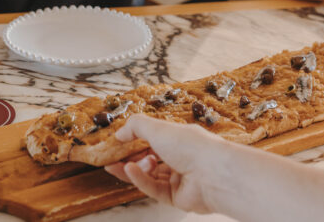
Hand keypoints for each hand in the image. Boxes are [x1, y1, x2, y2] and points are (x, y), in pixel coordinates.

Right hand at [104, 115, 231, 213]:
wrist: (213, 174)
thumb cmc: (192, 146)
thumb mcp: (158, 128)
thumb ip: (136, 127)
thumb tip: (120, 132)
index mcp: (179, 139)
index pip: (153, 139)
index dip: (134, 140)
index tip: (117, 142)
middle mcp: (180, 158)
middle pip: (149, 159)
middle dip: (128, 158)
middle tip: (110, 158)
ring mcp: (179, 178)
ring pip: (149, 176)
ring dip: (133, 170)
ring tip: (117, 165)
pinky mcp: (176, 197)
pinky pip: (153, 189)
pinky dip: (140, 180)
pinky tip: (129, 171)